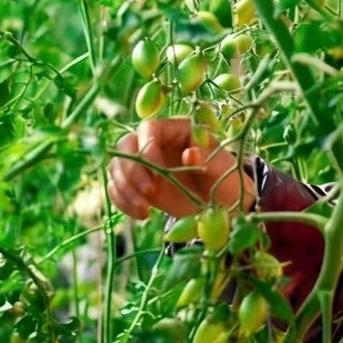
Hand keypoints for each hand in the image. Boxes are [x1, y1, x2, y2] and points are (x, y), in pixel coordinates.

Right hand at [108, 117, 255, 220]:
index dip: (146, 147)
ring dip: (125, 189)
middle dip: (132, 170)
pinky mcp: (137, 183)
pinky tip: (142, 215)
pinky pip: (117, 188)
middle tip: (149, 193)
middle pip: (126, 146)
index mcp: (177, 129)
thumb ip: (207, 158)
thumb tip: (190, 153)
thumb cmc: (225, 179)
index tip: (157, 171)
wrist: (221, 204)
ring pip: (117, 167)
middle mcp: (155, 141)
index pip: (149, 128)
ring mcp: (143, 163)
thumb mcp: (223, 168)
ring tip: (145, 209)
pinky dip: (123, 201)